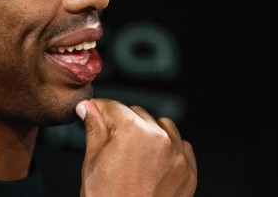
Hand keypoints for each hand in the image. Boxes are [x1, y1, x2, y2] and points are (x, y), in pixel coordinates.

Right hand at [76, 98, 196, 195]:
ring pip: (161, 125)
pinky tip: (152, 162)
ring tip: (133, 153)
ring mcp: (178, 155)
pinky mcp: (189, 171)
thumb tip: (88, 108)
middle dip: (122, 123)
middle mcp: (160, 138)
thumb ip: (94, 128)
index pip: (113, 106)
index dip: (99, 109)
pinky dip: (167, 148)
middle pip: (136, 113)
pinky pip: (180, 145)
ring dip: (148, 132)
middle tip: (110, 141)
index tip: (93, 112)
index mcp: (133, 131)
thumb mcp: (92, 162)